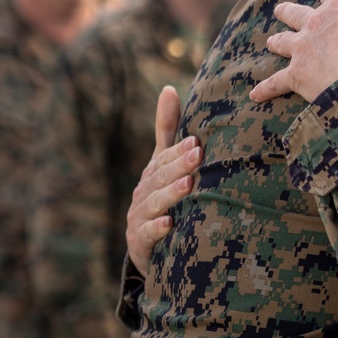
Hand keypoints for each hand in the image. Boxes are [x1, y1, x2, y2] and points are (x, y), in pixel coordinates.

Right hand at [126, 86, 201, 274]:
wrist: (146, 249)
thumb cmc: (160, 200)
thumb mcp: (163, 166)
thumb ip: (166, 131)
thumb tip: (169, 88)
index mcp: (152, 174)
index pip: (164, 159)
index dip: (179, 151)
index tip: (198, 141)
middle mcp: (142, 193)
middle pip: (159, 178)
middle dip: (178, 166)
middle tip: (199, 155)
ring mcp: (138, 217)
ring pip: (153, 203)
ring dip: (171, 194)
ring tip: (188, 185)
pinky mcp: (138, 242)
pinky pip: (147, 234)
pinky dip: (157, 228)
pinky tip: (169, 222)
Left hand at [250, 0, 337, 103]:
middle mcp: (315, 24)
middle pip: (297, 13)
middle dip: (289, 12)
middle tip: (281, 10)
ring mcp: (302, 50)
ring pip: (283, 42)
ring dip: (277, 41)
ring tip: (271, 42)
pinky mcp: (296, 76)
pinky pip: (276, 83)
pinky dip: (265, 89)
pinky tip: (254, 95)